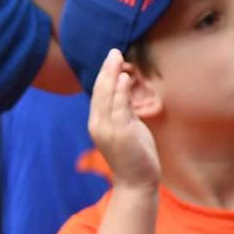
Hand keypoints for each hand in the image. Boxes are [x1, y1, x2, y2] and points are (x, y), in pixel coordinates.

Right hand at [86, 49, 159, 189]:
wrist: (136, 183)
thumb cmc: (134, 156)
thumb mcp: (127, 129)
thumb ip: (124, 111)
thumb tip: (127, 92)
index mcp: (97, 123)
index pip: (99, 93)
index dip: (104, 74)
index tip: (111, 58)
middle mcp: (98, 125)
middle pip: (100, 91)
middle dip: (106, 69)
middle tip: (113, 51)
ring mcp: (108, 129)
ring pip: (107, 96)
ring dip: (112, 75)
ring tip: (117, 57)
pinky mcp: (120, 133)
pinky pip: (119, 107)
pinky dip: (121, 91)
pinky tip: (124, 77)